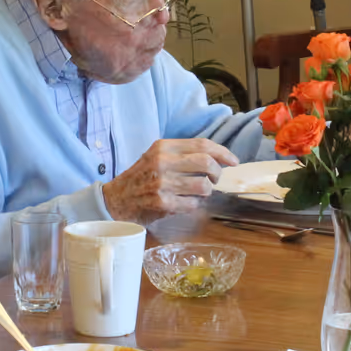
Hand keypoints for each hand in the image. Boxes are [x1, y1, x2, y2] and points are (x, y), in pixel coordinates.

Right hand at [101, 138, 237, 223]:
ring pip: (204, 186)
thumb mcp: (156, 156)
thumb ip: (182, 154)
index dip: (223, 152)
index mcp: (163, 147)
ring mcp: (163, 183)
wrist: (116, 200)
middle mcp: (163, 162)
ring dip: (206, 191)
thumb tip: (217, 158)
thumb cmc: (141, 177)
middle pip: (206, 162)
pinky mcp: (163, 203)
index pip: (202, 144)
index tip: (233, 161)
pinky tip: (184, 202)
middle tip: (215, 179)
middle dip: (217, 173)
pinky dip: (194, 205)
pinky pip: (193, 204)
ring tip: (197, 192)